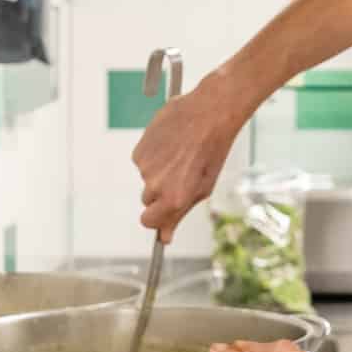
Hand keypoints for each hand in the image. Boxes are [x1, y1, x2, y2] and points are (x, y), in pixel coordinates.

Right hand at [131, 77, 245, 240]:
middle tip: (181, 173)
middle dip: (160, 192)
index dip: (156, 217)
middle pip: (147, 200)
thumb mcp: (203, 188)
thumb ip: (179, 214)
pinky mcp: (139, 150)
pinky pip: (143, 160)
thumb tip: (164, 238)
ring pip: (146, 178)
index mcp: (174, 199)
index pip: (149, 222)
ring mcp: (145, 167)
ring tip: (180, 154)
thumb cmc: (212, 152)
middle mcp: (155, 186)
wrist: (209, 114)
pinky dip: (153, 154)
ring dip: (159, 170)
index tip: (163, 210)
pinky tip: (171, 143)